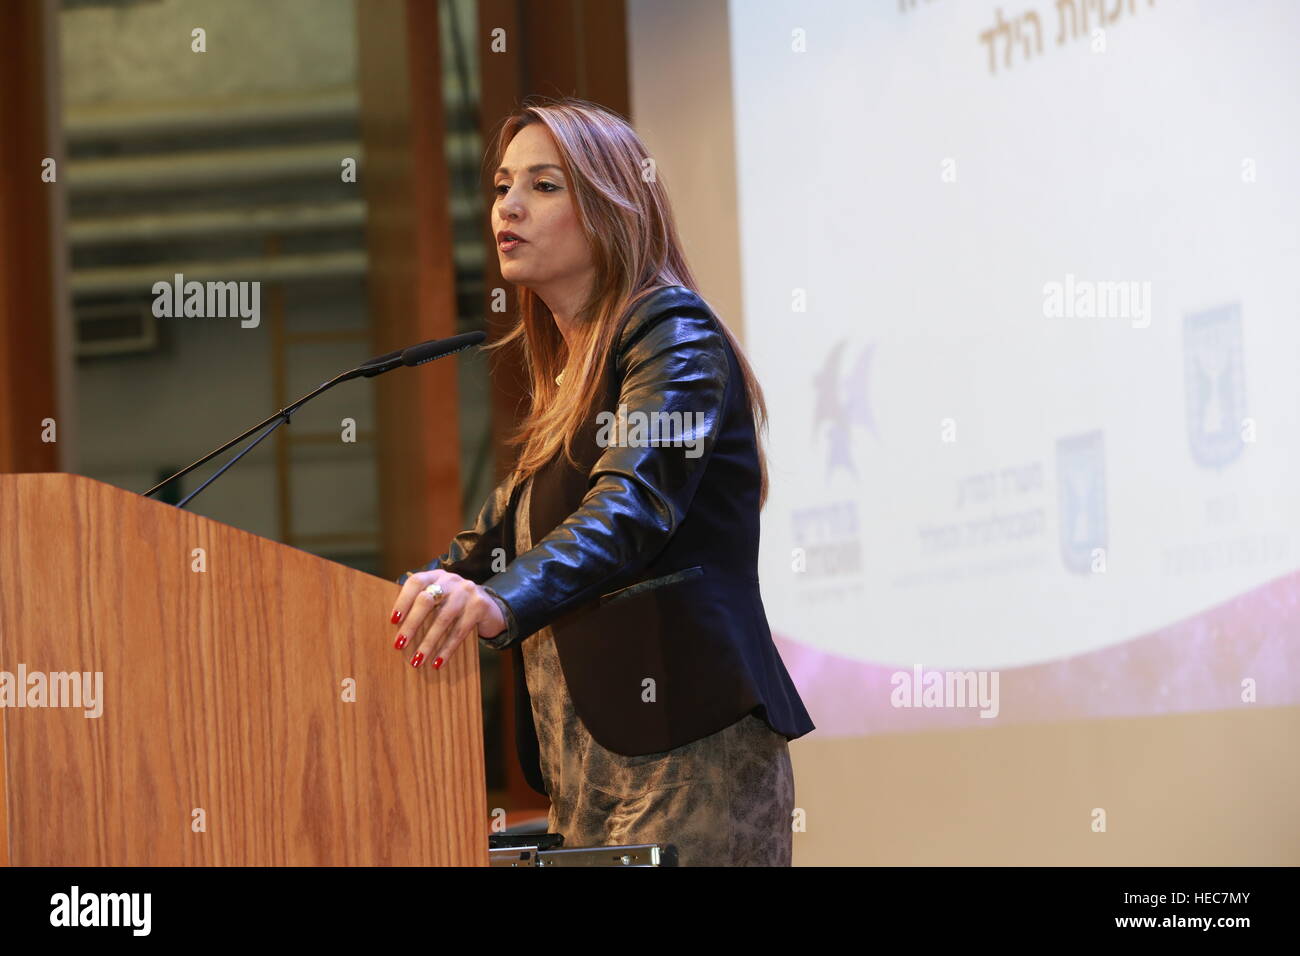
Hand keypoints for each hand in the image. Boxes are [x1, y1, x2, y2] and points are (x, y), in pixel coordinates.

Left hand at [389, 570, 506, 668]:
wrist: (492, 608)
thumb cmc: (456, 606)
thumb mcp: (440, 599)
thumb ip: (422, 605)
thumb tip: (397, 629)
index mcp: (436, 576)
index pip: (416, 582)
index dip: (403, 601)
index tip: (393, 620)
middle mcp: (451, 580)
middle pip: (426, 600)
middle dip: (411, 624)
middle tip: (399, 645)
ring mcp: (467, 591)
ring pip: (442, 619)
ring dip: (427, 642)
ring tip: (417, 660)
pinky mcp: (480, 606)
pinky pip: (460, 631)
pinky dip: (447, 649)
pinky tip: (438, 662)